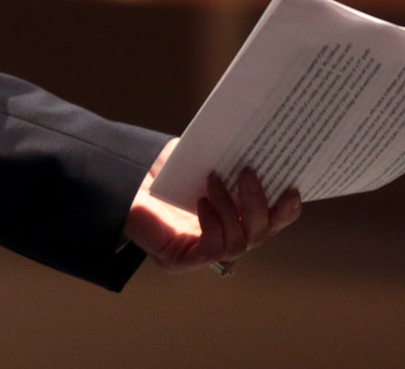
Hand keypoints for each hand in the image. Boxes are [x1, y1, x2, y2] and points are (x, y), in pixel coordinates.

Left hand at [124, 137, 300, 273]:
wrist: (111, 179)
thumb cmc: (157, 170)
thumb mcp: (198, 160)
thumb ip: (226, 159)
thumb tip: (255, 144)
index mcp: (231, 218)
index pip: (268, 222)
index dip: (284, 210)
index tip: (292, 187)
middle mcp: (221, 240)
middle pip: (259, 233)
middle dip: (259, 203)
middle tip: (248, 172)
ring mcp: (201, 253)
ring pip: (239, 242)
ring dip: (232, 208)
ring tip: (214, 180)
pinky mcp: (180, 260)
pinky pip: (213, 248)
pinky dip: (214, 223)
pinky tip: (202, 201)